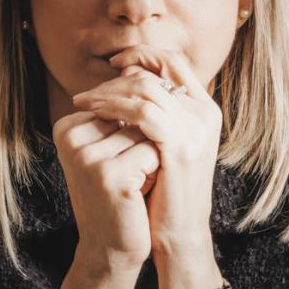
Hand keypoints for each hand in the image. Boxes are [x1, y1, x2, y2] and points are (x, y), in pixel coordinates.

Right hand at [51, 109, 160, 278]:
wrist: (110, 247)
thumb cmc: (118, 193)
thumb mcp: (110, 148)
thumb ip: (120, 111)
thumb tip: (143, 73)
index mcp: (66, 126)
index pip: (122, 102)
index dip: (133, 133)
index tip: (116, 162)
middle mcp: (71, 138)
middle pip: (134, 115)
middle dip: (143, 143)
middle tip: (126, 176)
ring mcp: (87, 156)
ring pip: (146, 132)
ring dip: (150, 158)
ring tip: (131, 184)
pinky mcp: (108, 174)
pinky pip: (152, 153)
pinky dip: (154, 172)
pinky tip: (136, 194)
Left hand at [71, 44, 221, 263]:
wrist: (180, 233)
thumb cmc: (166, 191)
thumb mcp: (165, 145)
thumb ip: (155, 115)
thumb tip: (125, 83)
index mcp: (205, 109)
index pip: (174, 62)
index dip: (143, 55)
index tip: (113, 66)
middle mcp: (205, 113)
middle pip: (160, 67)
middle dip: (119, 73)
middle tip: (89, 90)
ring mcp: (195, 128)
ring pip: (146, 86)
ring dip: (108, 90)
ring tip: (83, 102)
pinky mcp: (179, 145)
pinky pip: (141, 111)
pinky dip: (113, 107)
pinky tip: (94, 114)